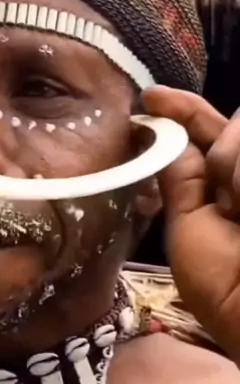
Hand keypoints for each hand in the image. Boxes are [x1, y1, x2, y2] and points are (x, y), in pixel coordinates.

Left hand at [142, 86, 239, 361]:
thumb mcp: (188, 229)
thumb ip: (182, 180)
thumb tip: (166, 132)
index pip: (205, 135)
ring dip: (235, 171)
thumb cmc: (224, 286)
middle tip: (230, 202)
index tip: (151, 97)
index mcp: (223, 190)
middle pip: (231, 128)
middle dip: (224, 153)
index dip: (181, 111)